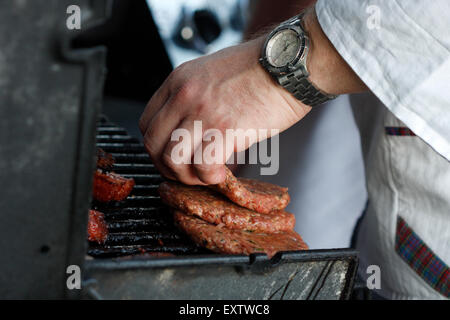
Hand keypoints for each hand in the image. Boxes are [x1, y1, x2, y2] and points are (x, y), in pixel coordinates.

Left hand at [139, 37, 310, 184]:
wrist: (289, 64)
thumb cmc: (261, 69)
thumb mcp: (213, 72)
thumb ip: (196, 97)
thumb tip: (192, 128)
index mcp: (179, 80)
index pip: (147, 123)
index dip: (157, 147)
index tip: (172, 156)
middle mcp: (184, 95)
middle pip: (154, 144)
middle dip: (168, 167)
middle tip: (187, 173)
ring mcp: (203, 112)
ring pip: (173, 158)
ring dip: (188, 176)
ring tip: (206, 174)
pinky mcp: (225, 129)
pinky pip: (203, 165)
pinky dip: (209, 176)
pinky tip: (222, 173)